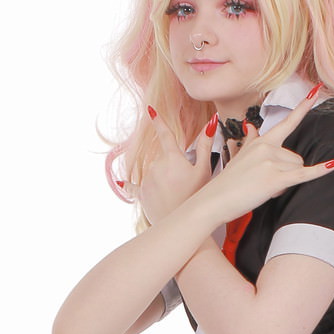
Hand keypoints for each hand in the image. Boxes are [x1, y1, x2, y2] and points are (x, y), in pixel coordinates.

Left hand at [138, 109, 214, 224]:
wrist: (182, 223)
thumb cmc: (195, 197)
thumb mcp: (204, 170)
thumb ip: (205, 145)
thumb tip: (211, 122)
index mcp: (172, 158)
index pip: (165, 135)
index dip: (158, 121)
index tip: (150, 110)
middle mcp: (156, 166)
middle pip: (162, 159)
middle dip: (171, 166)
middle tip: (183, 182)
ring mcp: (146, 180)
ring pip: (153, 172)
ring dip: (161, 178)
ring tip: (173, 193)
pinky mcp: (140, 194)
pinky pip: (133, 187)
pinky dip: (129, 185)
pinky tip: (121, 182)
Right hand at [202, 90, 333, 222]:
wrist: (213, 200)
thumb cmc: (227, 183)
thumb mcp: (239, 156)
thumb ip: (250, 140)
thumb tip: (250, 125)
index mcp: (262, 141)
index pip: (287, 122)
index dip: (303, 106)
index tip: (316, 89)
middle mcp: (268, 147)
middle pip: (296, 158)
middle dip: (286, 173)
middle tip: (263, 183)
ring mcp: (271, 161)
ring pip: (297, 170)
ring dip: (285, 182)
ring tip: (263, 188)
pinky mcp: (275, 178)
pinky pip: (303, 174)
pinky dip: (320, 171)